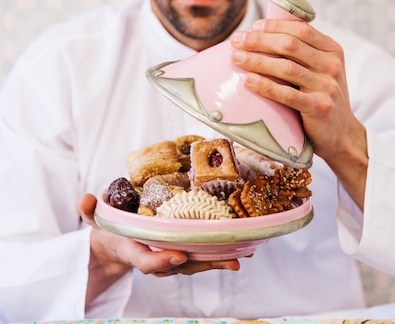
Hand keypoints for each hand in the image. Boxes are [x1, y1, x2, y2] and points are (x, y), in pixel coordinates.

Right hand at [77, 193, 239, 304]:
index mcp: (132, 250)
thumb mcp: (95, 218)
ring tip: (238, 258)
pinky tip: (237, 251)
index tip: (177, 255)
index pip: (146, 261)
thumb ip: (88, 210)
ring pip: (192, 264)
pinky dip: (216, 256)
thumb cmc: (109, 227)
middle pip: (178, 266)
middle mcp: (153, 258)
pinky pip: (197, 258)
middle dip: (202, 264)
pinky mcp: (178, 254)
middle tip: (228, 259)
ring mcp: (166, 259)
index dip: (161, 260)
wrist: (115, 244)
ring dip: (215, 262)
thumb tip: (85, 199)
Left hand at [230, 19, 367, 208]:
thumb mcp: (320, 69)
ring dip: (257, 61)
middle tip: (236, 41)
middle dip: (259, 40)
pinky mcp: (319, 108)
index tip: (252, 27)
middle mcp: (332, 65)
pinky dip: (266, 86)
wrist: (342, 134)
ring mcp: (327, 87)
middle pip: (290, 46)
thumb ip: (301, 52)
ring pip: (287, 68)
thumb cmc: (320, 96)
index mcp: (332, 50)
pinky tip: (249, 81)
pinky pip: (287, 95)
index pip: (301, 29)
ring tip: (236, 58)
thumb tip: (259, 34)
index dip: (274, 26)